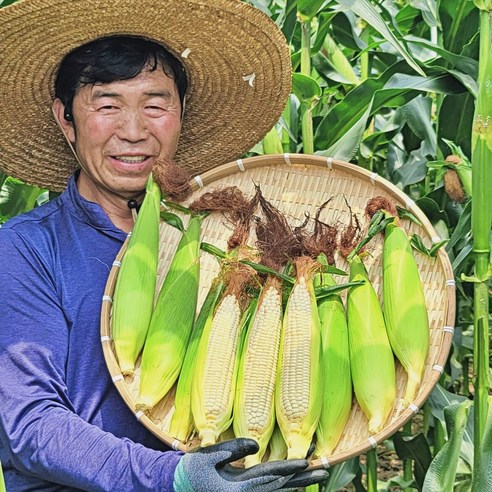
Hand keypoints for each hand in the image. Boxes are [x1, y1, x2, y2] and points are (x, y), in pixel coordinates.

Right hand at [172, 438, 327, 490]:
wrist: (176, 487)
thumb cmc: (189, 470)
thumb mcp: (207, 456)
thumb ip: (232, 449)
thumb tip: (257, 444)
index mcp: (237, 489)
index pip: (269, 477)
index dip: (289, 468)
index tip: (307, 462)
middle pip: (278, 488)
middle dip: (301, 479)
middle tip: (323, 471)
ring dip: (295, 483)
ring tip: (314, 476)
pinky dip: (281, 488)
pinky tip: (291, 483)